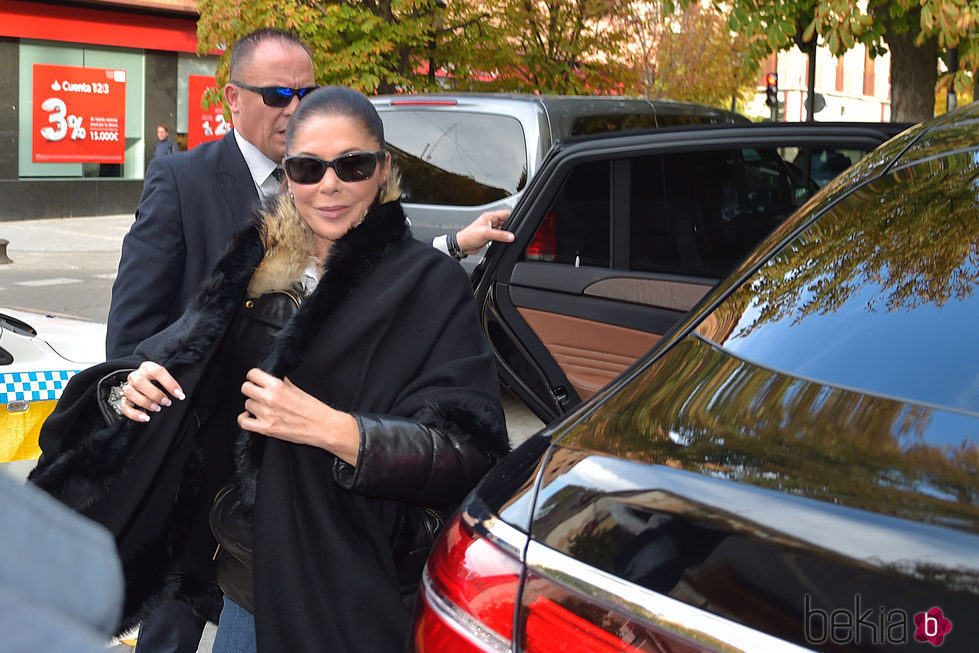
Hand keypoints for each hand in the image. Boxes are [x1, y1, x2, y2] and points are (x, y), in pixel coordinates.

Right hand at [119, 361, 184, 422]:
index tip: (179, 395)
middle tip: (167, 402)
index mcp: (147, 368)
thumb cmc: (155, 381)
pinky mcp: (123, 400)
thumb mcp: (163, 377)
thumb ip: (170, 383)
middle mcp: (135, 376)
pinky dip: (135, 414)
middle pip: (139, 381)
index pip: (157, 372)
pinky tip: (146, 418)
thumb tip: (180, 395)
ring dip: (145, 402)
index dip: (170, 384)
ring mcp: (128, 387)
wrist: (141, 382)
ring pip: (130, 392)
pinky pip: (125, 407)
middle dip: (155, 394)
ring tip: (157, 408)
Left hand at [238, 368, 359, 464]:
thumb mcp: (297, 389)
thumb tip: (270, 379)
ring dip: (253, 404)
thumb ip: (281, 382)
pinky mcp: (265, 429)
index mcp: (277, 386)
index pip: (252, 374)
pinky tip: (251, 416)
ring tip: (263, 407)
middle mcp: (269, 398)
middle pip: (246, 388)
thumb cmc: (314, 409)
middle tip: (259, 393)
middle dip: (252, 389)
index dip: (254, 377)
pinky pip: (243, 422)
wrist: (323, 427)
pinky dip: (245, 418)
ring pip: (246, 404)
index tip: (256, 380)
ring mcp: (266, 414)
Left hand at [455, 209, 512, 254]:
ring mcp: (491, 229)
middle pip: (506, 222)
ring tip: (507, 237)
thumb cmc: (469, 236)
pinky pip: (500, 236)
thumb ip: (500, 235)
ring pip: (503, 230)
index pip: (505, 213)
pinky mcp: (490, 236)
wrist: (462, 246)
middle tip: (513, 233)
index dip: (512, 216)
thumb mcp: (486, 234)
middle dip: (510, 227)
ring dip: (506, 234)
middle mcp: (491, 221)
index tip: (518, 222)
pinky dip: (502, 238)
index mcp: (489, 216)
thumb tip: (511, 236)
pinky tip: (503, 241)